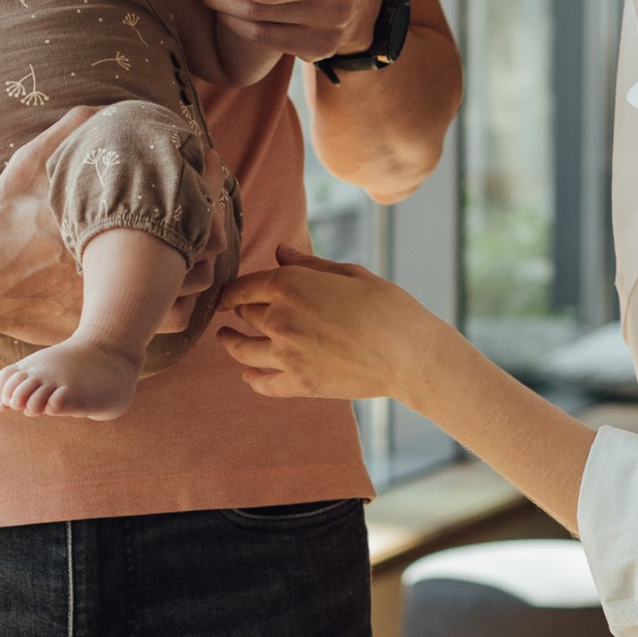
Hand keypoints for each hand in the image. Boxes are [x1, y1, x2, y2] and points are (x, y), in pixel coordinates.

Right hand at [0, 121, 220, 347]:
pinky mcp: (101, 326)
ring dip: (198, 267)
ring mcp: (110, 302)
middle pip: (196, 252)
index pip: (180, 205)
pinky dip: (175, 300)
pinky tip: (168, 278)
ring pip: (185, 293)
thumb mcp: (27, 165)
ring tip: (196, 244)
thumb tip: (107, 108)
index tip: (208, 167)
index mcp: (103, 223)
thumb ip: (69, 131)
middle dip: (211, 229)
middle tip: (211, 211)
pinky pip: (161, 319)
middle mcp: (112, 267)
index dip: (205, 185)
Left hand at [215, 249, 429, 399]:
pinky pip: (263, 383)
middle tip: (235, 312)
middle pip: (245, 315)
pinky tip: (247, 375)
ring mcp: (287, 355)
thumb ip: (309, 264)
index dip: (231, 289)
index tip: (227, 293)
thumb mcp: (350, 274)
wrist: (411, 355)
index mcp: (289, 285)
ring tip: (225, 340)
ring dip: (230, 343)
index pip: (244, 286)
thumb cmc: (389, 307)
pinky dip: (251, 379)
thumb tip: (279, 252)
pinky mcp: (299, 384)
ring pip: (243, 350)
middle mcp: (279, 319)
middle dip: (238, 312)